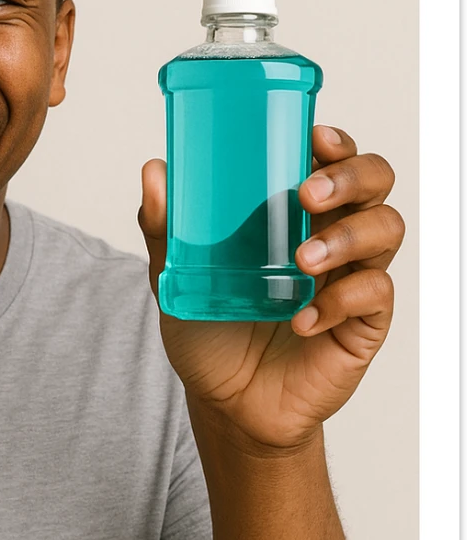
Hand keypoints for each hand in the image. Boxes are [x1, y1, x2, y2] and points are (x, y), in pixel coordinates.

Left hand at [138, 125, 404, 450]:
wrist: (225, 401)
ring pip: (386, 229)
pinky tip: (303, 319)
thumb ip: (166, 229)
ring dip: (348, 237)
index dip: (336, 143)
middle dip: (350, 176)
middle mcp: (331, 234)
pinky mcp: (363, 322)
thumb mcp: (178, 277)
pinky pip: (375, 295)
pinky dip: (340, 300)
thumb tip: (154, 172)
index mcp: (293, 213)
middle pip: (374, 181)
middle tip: (307, 195)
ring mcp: (351, 276)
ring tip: (302, 259)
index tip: (314, 137)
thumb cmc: (209, 330)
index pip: (333, 159)